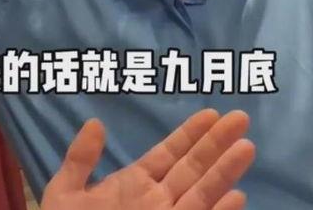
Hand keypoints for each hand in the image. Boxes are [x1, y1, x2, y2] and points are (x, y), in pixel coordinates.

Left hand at [41, 109, 254, 209]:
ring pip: (202, 193)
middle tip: (240, 117)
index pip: (169, 153)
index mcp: (135, 183)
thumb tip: (96, 122)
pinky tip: (238, 197)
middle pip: (193, 167)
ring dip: (225, 172)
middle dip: (217, 143)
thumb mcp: (65, 192)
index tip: (211, 113)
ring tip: (247, 146)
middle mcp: (157, 201)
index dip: (190, 133)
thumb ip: (81, 159)